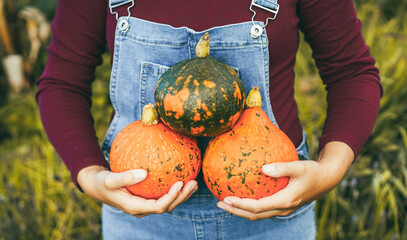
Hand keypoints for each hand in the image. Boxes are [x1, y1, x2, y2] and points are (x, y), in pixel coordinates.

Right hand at [77, 165, 197, 217]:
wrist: (98, 186)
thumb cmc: (103, 182)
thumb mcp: (110, 179)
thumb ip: (125, 177)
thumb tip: (144, 173)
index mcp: (135, 207)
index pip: (159, 206)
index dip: (171, 197)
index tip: (180, 183)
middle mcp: (143, 209)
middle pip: (167, 206)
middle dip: (182, 197)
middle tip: (193, 183)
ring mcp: (146, 205)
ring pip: (168, 203)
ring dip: (182, 194)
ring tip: (194, 182)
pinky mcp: (147, 198)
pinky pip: (164, 195)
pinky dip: (175, 189)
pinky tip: (183, 177)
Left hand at [216, 141, 353, 220]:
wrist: (326, 179)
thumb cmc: (313, 171)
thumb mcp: (300, 166)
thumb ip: (282, 168)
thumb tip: (263, 168)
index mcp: (285, 200)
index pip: (258, 207)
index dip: (241, 205)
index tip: (227, 198)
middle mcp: (283, 208)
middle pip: (254, 215)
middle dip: (235, 211)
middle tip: (219, 202)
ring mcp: (282, 209)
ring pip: (258, 215)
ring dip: (240, 210)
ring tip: (225, 202)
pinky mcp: (282, 205)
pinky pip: (262, 209)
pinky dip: (249, 207)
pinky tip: (241, 196)